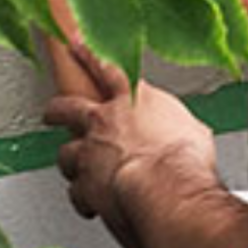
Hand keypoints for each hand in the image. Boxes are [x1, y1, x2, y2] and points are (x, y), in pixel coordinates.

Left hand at [44, 50, 218, 247]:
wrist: (166, 190)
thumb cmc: (184, 159)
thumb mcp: (193, 130)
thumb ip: (178, 126)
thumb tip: (185, 134)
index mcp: (133, 99)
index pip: (106, 69)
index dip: (88, 56)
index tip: (75, 44)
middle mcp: (104, 122)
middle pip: (66, 107)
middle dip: (57, 110)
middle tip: (53, 113)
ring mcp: (89, 154)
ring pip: (65, 153)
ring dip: (71, 160)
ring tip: (76, 167)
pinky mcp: (84, 186)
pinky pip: (76, 192)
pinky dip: (83, 198)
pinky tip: (91, 204)